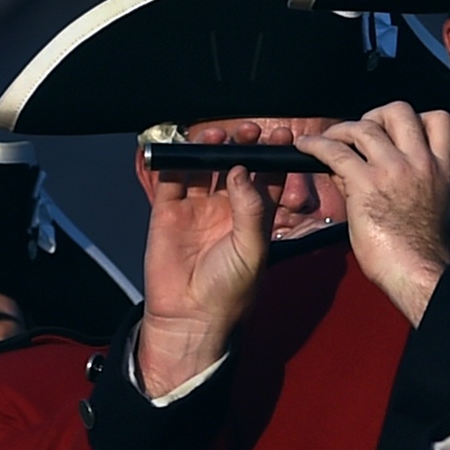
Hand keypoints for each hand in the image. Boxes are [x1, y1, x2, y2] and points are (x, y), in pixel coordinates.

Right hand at [137, 122, 285, 395]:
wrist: (189, 317)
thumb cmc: (230, 291)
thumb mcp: (252, 249)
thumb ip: (251, 209)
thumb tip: (242, 170)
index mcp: (253, 218)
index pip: (267, 178)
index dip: (274, 156)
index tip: (282, 135)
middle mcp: (226, 209)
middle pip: (234, 166)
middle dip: (242, 145)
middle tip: (248, 131)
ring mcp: (196, 208)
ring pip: (203, 167)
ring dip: (210, 148)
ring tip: (217, 135)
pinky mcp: (167, 211)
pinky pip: (171, 179)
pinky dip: (175, 160)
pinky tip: (184, 147)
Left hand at [294, 102, 449, 323]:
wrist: (417, 272)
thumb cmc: (419, 251)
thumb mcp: (425, 205)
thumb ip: (401, 180)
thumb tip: (364, 167)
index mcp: (440, 168)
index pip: (438, 120)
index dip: (414, 118)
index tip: (394, 130)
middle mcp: (420, 162)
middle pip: (399, 110)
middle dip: (375, 115)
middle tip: (360, 132)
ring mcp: (394, 169)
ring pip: (365, 125)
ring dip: (342, 130)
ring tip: (330, 140)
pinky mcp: (366, 183)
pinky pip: (336, 151)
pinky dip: (317, 145)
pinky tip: (306, 148)